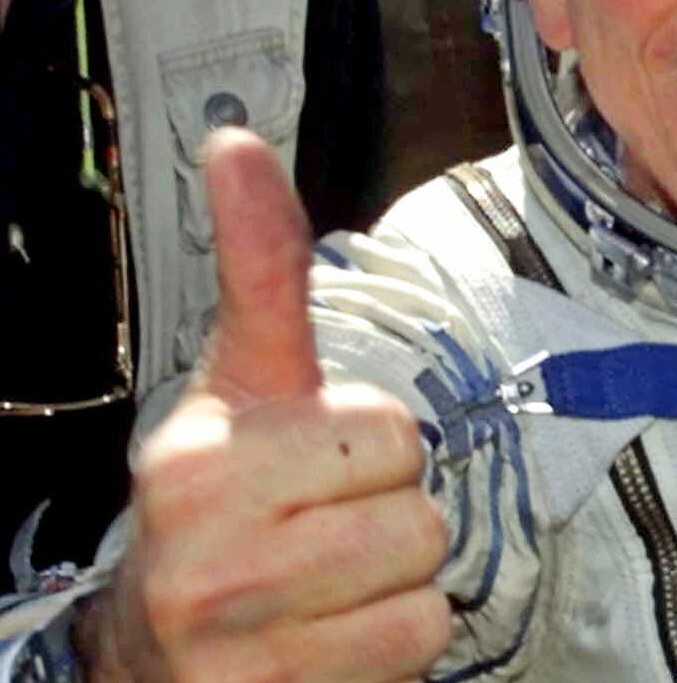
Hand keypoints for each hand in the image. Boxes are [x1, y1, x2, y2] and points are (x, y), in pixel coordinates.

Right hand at [77, 129, 449, 682]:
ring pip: (424, 577)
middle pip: (416, 507)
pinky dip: (395, 643)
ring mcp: (235, 639)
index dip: (373, 444)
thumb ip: (259, 268)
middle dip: (390, 513)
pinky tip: (332, 640)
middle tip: (326, 528)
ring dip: (397, 582)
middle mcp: (206, 550)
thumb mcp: (239, 383)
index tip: (315, 460)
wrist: (155, 653)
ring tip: (329, 586)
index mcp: (202, 456)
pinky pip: (418, 640)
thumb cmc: (219, 506)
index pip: (387, 429)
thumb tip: (236, 142)